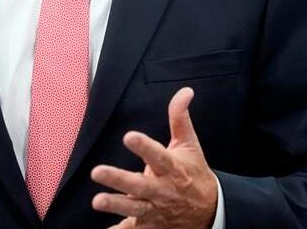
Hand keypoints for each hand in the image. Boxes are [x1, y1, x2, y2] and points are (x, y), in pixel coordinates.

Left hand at [91, 87, 216, 228]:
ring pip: (134, 207)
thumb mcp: (189, 144)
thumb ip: (180, 118)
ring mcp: (156, 209)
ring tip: (97, 201)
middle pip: (140, 185)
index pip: (157, 155)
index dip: (144, 146)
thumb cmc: (193, 173)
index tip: (129, 136)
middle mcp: (163, 190)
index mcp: (172, 168)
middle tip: (97, 171)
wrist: (209, 211)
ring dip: (116, 205)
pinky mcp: (150, 224)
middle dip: (119, 179)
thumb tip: (185, 91)